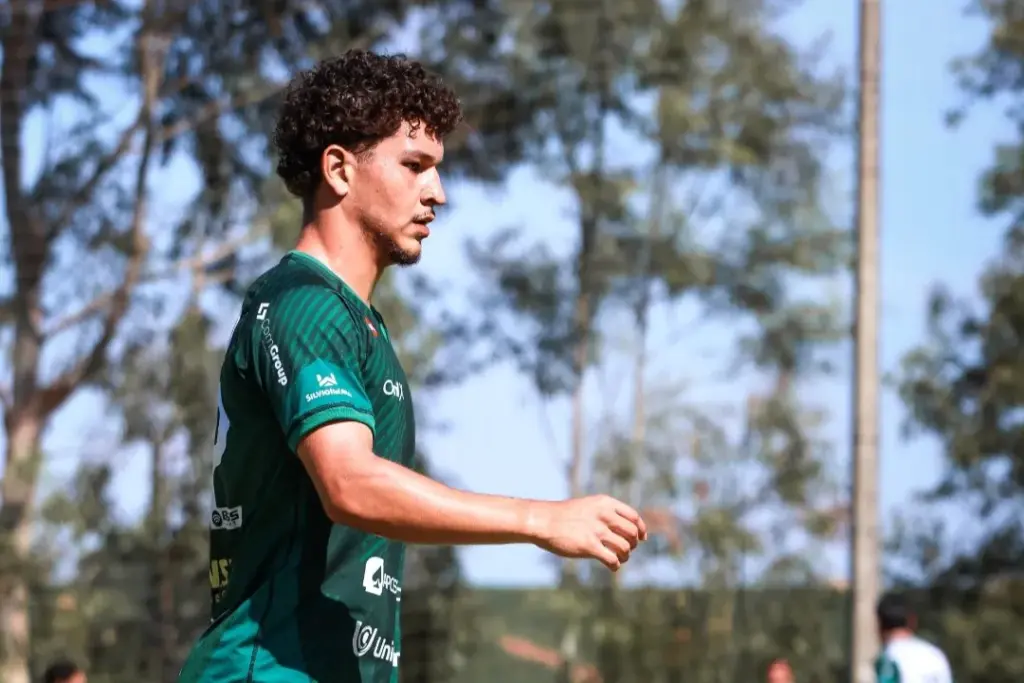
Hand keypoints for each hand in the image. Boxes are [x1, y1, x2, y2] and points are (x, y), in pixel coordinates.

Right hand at [527, 495, 647, 570]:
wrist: (543, 521)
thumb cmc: (564, 515)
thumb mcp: (588, 506)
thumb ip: (606, 513)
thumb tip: (625, 529)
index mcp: (605, 503)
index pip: (633, 516)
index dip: (641, 529)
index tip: (641, 538)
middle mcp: (604, 515)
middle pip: (632, 533)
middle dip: (633, 544)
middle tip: (627, 550)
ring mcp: (597, 531)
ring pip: (625, 548)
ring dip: (625, 556)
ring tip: (619, 559)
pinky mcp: (589, 546)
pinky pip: (612, 559)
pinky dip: (615, 565)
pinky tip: (612, 566)